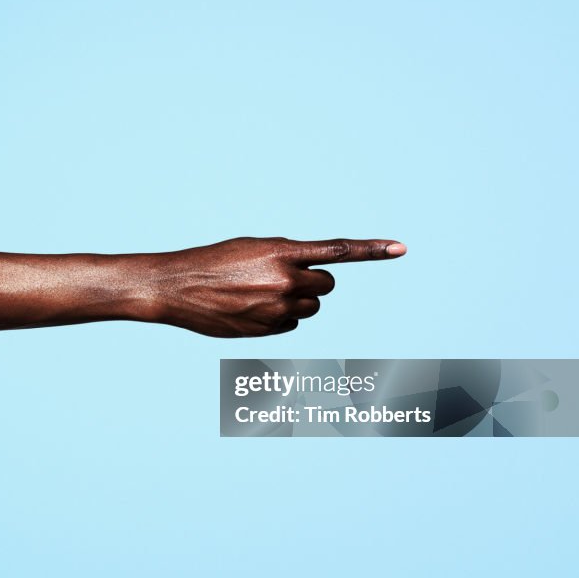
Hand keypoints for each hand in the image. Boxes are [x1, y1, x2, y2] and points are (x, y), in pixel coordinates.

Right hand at [146, 237, 406, 336]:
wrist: (176, 287)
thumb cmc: (214, 262)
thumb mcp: (253, 248)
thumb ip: (287, 256)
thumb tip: (310, 275)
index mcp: (283, 252)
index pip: (338, 251)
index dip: (373, 249)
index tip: (401, 247)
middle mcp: (285, 281)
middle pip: (327, 285)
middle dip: (313, 281)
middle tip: (284, 276)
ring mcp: (278, 309)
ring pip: (311, 306)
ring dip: (296, 300)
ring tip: (261, 293)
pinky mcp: (268, 330)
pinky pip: (292, 323)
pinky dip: (280, 317)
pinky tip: (251, 309)